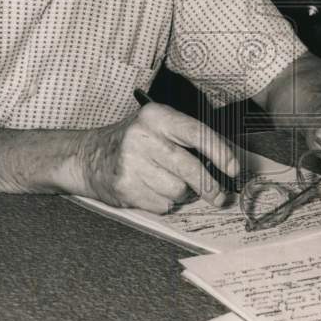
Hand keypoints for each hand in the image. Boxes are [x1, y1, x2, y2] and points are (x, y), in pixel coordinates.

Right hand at [76, 102, 239, 213]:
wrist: (87, 156)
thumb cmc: (134, 142)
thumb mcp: (158, 128)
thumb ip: (190, 141)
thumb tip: (225, 166)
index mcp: (156, 116)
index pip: (197, 134)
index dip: (220, 153)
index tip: (232, 169)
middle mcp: (142, 136)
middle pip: (190, 168)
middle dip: (209, 186)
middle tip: (218, 196)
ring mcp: (131, 163)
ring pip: (178, 190)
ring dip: (181, 193)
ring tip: (167, 183)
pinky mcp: (124, 186)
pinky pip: (162, 204)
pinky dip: (163, 203)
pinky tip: (151, 190)